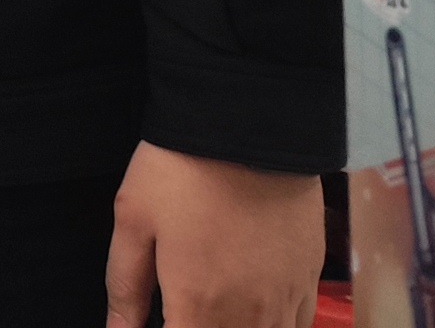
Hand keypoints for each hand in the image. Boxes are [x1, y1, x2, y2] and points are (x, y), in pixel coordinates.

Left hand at [105, 143, 323, 327]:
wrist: (249, 126)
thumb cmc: (184, 169)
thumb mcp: (133, 220)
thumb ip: (125, 287)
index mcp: (197, 304)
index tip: (158, 318)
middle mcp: (247, 313)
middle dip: (198, 327)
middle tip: (179, 305)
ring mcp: (284, 298)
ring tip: (211, 307)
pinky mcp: (309, 277)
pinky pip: (299, 326)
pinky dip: (273, 325)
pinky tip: (252, 308)